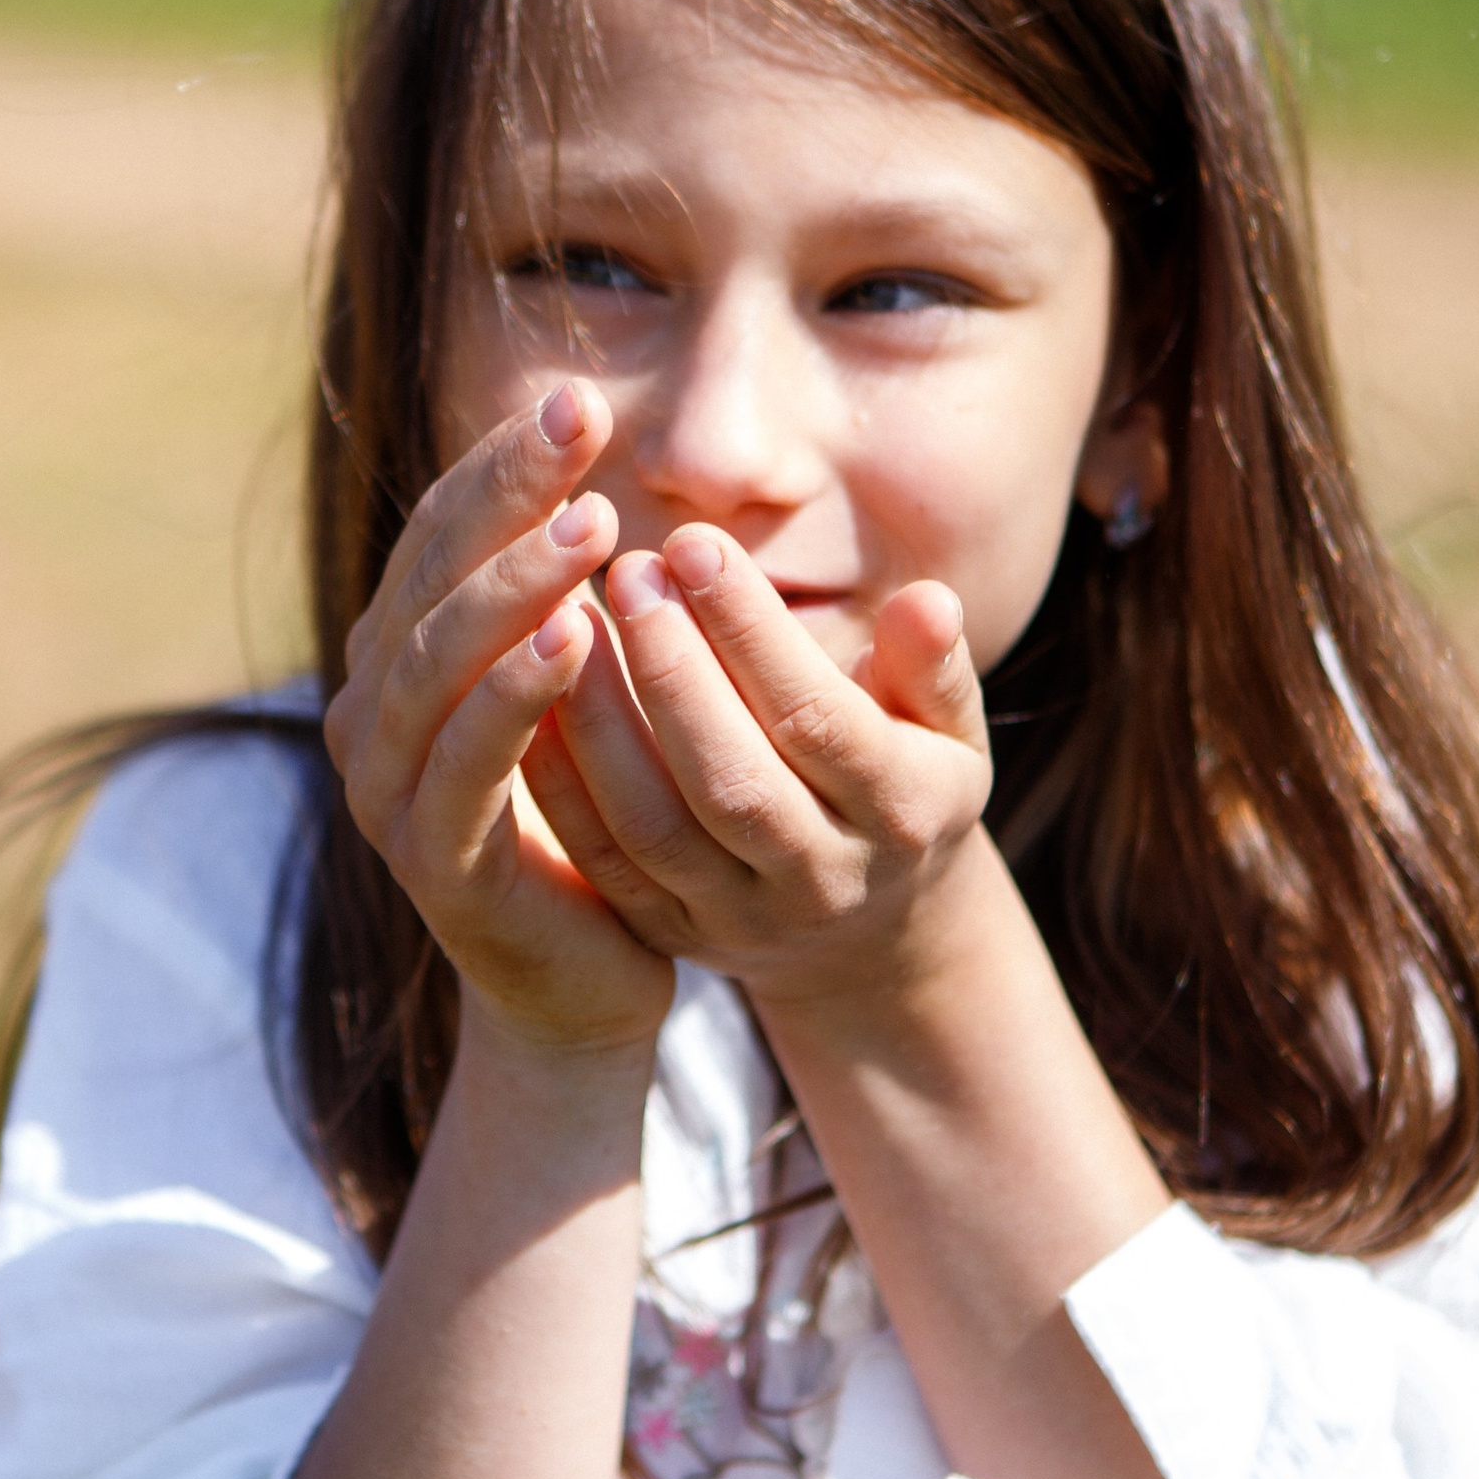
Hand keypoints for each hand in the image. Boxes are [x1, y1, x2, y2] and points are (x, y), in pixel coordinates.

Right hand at [325, 383, 674, 1058]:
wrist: (579, 985)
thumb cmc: (587, 823)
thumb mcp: (572, 692)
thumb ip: (550, 597)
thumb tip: (579, 469)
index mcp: (398, 658)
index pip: (439, 533)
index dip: (499, 463)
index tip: (577, 398)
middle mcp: (372, 714)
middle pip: (430, 576)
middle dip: (505, 493)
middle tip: (580, 421)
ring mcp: (389, 789)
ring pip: (438, 660)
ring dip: (513, 582)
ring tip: (593, 525)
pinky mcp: (434, 860)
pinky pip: (469, 759)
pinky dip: (516, 692)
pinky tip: (575, 636)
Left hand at [523, 525, 994, 1031]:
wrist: (867, 934)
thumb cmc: (901, 785)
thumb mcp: (946, 732)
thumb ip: (932, 668)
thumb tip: (927, 601)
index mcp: (900, 813)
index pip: (819, 718)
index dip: (753, 632)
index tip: (693, 544)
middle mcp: (822, 876)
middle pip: (734, 779)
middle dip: (671, 670)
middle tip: (625, 569)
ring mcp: (740, 915)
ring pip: (656, 826)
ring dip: (602, 722)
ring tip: (567, 620)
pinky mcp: (672, 933)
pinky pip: (603, 860)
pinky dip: (559, 783)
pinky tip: (532, 696)